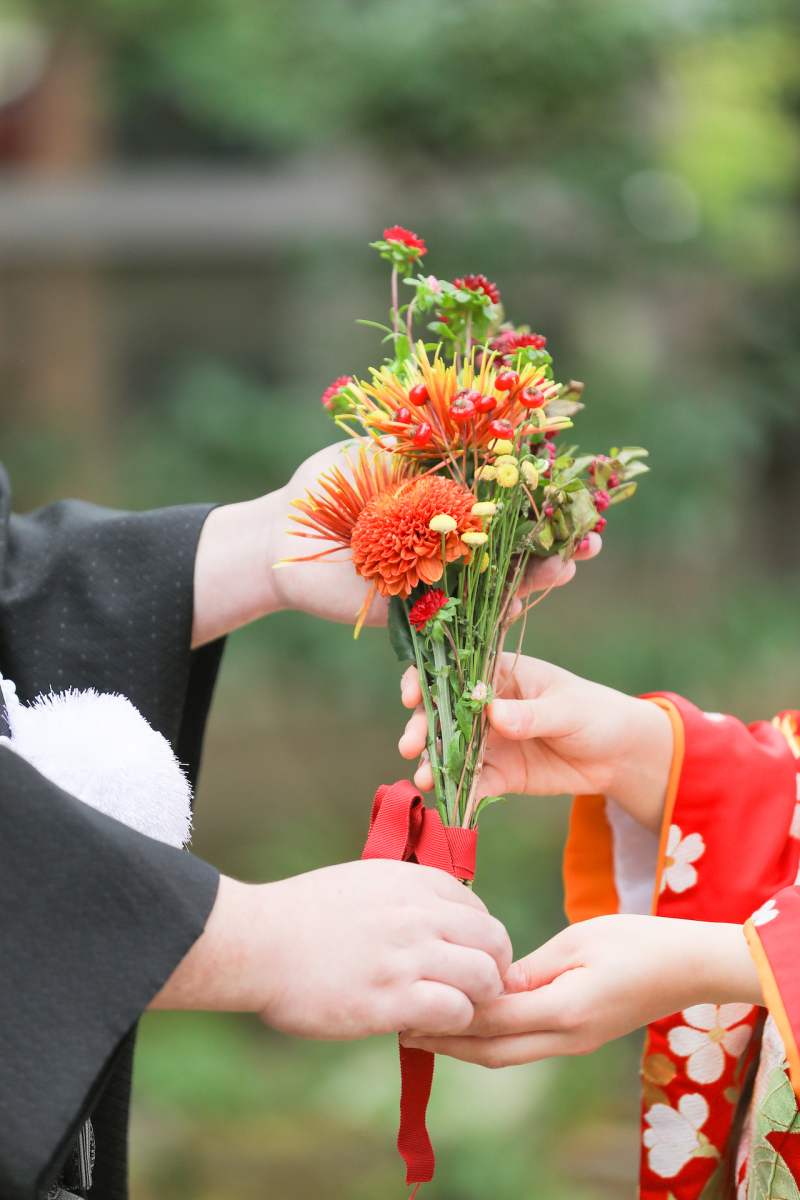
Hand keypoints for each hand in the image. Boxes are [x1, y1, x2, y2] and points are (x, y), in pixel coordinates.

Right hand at [151, 859, 512, 1039]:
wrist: (258, 942)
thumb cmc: (302, 915)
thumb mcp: (364, 882)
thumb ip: (406, 897)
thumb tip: (436, 919)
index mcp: (414, 881)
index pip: (480, 909)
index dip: (477, 940)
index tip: (459, 960)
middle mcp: (420, 912)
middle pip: (495, 942)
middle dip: (491, 970)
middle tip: (467, 992)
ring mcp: (409, 955)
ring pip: (486, 978)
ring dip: (473, 1001)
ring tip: (444, 1011)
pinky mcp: (393, 999)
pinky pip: (456, 1012)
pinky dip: (448, 1024)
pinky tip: (419, 1026)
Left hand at [191, 442, 602, 644]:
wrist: (280, 534)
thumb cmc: (329, 482)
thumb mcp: (386, 445)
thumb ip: (433, 439)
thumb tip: (492, 413)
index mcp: (450, 497)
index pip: (515, 498)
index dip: (551, 498)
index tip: (583, 493)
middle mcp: (454, 538)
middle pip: (520, 544)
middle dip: (559, 544)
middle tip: (588, 542)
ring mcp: (441, 576)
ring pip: (502, 582)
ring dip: (538, 577)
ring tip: (564, 566)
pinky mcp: (420, 611)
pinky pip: (466, 616)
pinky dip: (493, 610)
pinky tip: (517, 599)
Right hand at [400, 653, 673, 831]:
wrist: (620, 756)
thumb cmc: (596, 714)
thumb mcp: (568, 710)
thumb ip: (531, 715)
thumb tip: (494, 715)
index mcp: (501, 674)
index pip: (454, 669)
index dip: (427, 678)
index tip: (413, 695)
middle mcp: (486, 705)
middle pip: (442, 711)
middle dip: (421, 727)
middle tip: (410, 746)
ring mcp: (490, 740)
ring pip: (450, 749)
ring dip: (432, 762)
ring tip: (423, 778)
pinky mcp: (498, 773)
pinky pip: (471, 782)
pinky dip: (457, 792)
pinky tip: (446, 802)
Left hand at [400, 915, 762, 1066]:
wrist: (689, 966)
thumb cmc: (637, 941)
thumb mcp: (579, 941)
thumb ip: (530, 967)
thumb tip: (488, 984)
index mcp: (565, 1008)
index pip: (493, 1018)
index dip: (449, 1015)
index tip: (411, 1006)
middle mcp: (567, 1036)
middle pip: (493, 1052)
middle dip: (447, 1044)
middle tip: (403, 1032)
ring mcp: (575, 1042)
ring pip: (507, 1056)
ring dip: (465, 1047)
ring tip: (425, 1031)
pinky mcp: (579, 1037)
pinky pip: (524, 1047)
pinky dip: (491, 1041)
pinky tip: (470, 1024)